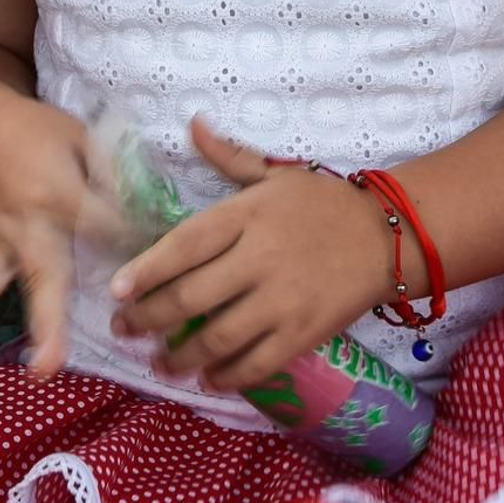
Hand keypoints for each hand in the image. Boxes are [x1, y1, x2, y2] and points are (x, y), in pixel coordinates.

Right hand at [0, 92, 112, 374]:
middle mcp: (24, 223)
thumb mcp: (81, 136)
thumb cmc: (37, 131)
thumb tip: (137, 217)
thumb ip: (110, 176)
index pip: (102, 230)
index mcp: (56, 191)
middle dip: (46, 322)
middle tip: (45, 368)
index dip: (131, 241)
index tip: (156, 249)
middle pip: (42, 275)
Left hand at [109, 120, 392, 392]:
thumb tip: (192, 124)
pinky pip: (256, 364)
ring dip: (180, 358)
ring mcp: (283, 299)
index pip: (185, 244)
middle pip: (192, 296)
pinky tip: (207, 379)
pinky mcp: (304, 332)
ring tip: (159, 364)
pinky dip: (226, 377)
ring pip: (218, 337)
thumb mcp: (276, 174)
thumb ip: (229, 155)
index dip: (147, 269)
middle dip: (148, 319)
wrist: (387, 235)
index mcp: (249, 215)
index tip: (116, 289)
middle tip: (124, 329)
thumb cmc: (323, 203)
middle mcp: (261, 258)